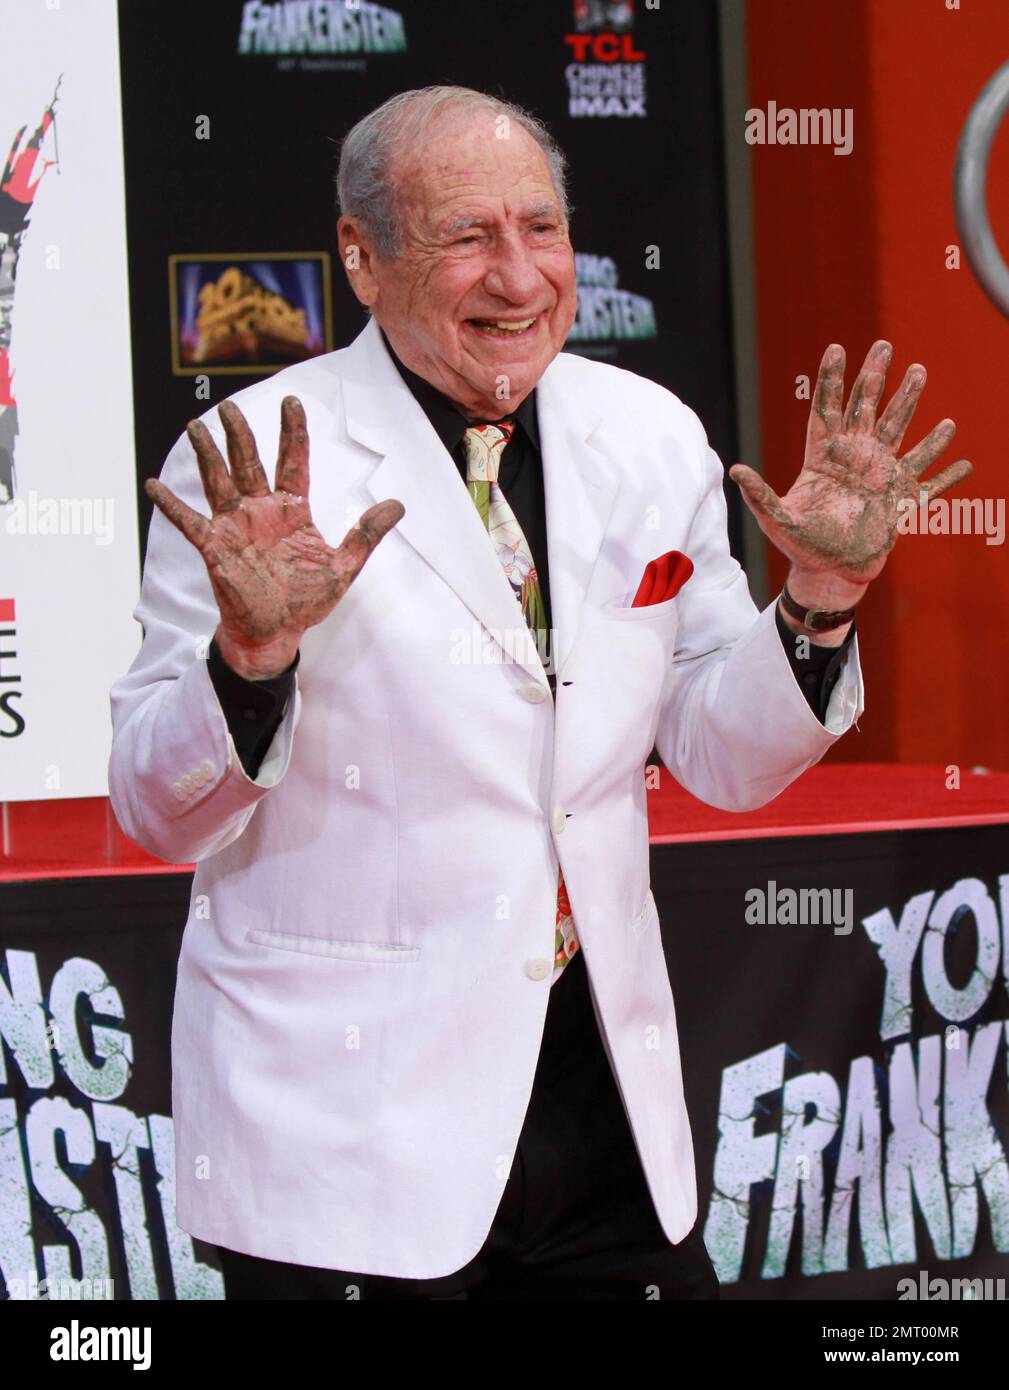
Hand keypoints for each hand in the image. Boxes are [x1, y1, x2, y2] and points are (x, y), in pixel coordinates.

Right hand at [145, 396, 403, 677]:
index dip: (293, 432)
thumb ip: (366, 534)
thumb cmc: (306, 601)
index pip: (293, 461)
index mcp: (292, 510)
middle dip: (239, 433)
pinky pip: (189, 522)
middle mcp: (261, 511)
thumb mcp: (343, 566)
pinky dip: (172, 505)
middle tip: (229, 405)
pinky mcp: (215, 547)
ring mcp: (235, 526)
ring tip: (195, 426)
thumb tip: (398, 504)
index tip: (291, 402)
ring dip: (207, 453)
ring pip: (219, 480)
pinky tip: (154, 486)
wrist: (277, 633)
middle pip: (249, 462)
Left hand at [729, 340, 972, 616]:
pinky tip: (963, 459)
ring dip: (909, 402)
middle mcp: (854, 460)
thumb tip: (734, 470)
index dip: (831, 380)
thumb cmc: (800, 548)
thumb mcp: (777, 520)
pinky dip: (947, 473)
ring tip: (919, 372)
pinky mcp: (900, 501)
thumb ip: (759, 495)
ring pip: (899, 430)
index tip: (836, 348)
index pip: (827, 410)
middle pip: (865, 408)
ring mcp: (880, 476)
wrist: (828, 575)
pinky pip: (929, 483)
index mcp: (824, 459)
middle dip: (874, 377)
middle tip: (883, 345)